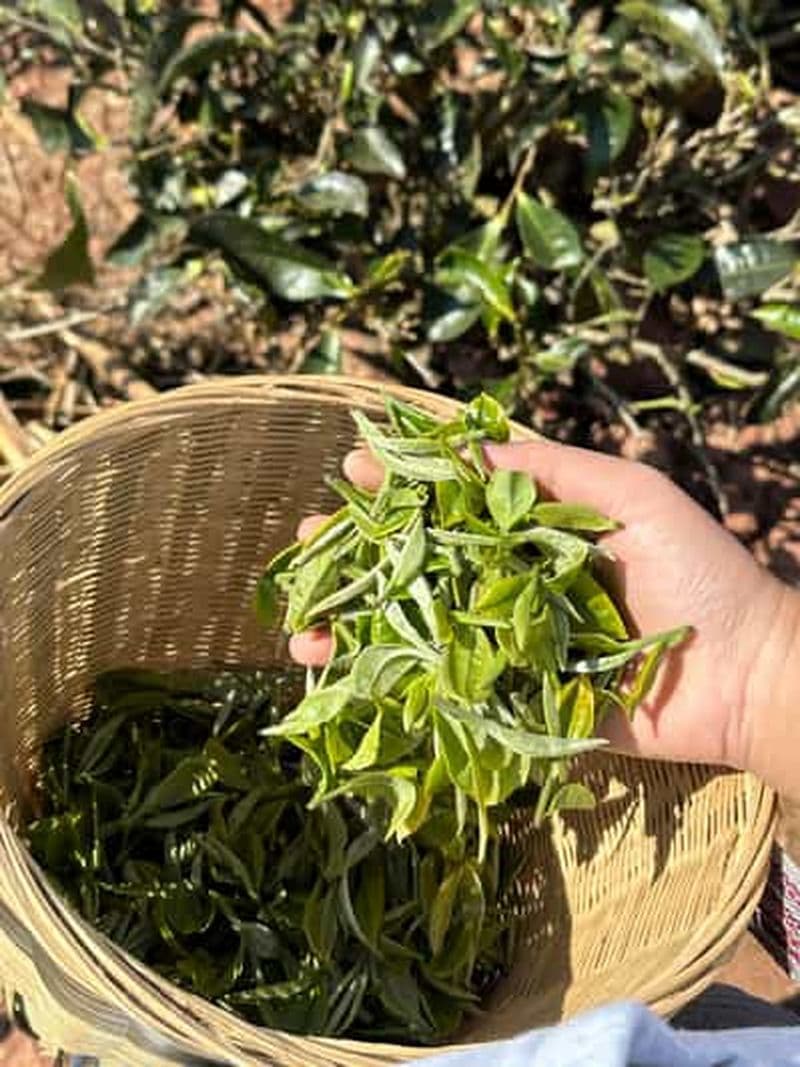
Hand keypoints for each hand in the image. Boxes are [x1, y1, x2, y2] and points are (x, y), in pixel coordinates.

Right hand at [289, 441, 799, 795]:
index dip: (399, 485)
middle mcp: (509, 587)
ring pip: (417, 632)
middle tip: (307, 539)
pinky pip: (445, 692)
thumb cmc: (696, 570)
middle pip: (418, 568)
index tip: (352, 465)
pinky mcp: (515, 702)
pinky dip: (390, 685)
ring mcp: (507, 646)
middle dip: (359, 554)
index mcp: (531, 534)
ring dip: (355, 622)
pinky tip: (337, 672)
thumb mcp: (625, 494)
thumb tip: (471, 450)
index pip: (448, 505)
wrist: (743, 672)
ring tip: (300, 618)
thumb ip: (548, 472)